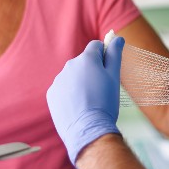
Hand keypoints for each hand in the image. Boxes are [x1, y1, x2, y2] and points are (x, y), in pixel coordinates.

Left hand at [47, 37, 123, 163]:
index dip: (104, 55)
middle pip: (84, 62)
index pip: (96, 46)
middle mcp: (69, 66)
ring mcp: (58, 80)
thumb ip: (115, 54)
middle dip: (92, 71)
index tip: (108, 70)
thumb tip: (117, 37)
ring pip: (73, 76)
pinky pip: (63, 89)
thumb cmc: (105, 103)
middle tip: (101, 90)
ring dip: (81, 82)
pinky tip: (78, 107)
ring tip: (90, 101)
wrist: (88, 130)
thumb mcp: (114, 77)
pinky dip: (70, 94)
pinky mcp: (51, 94)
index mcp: (86, 59)